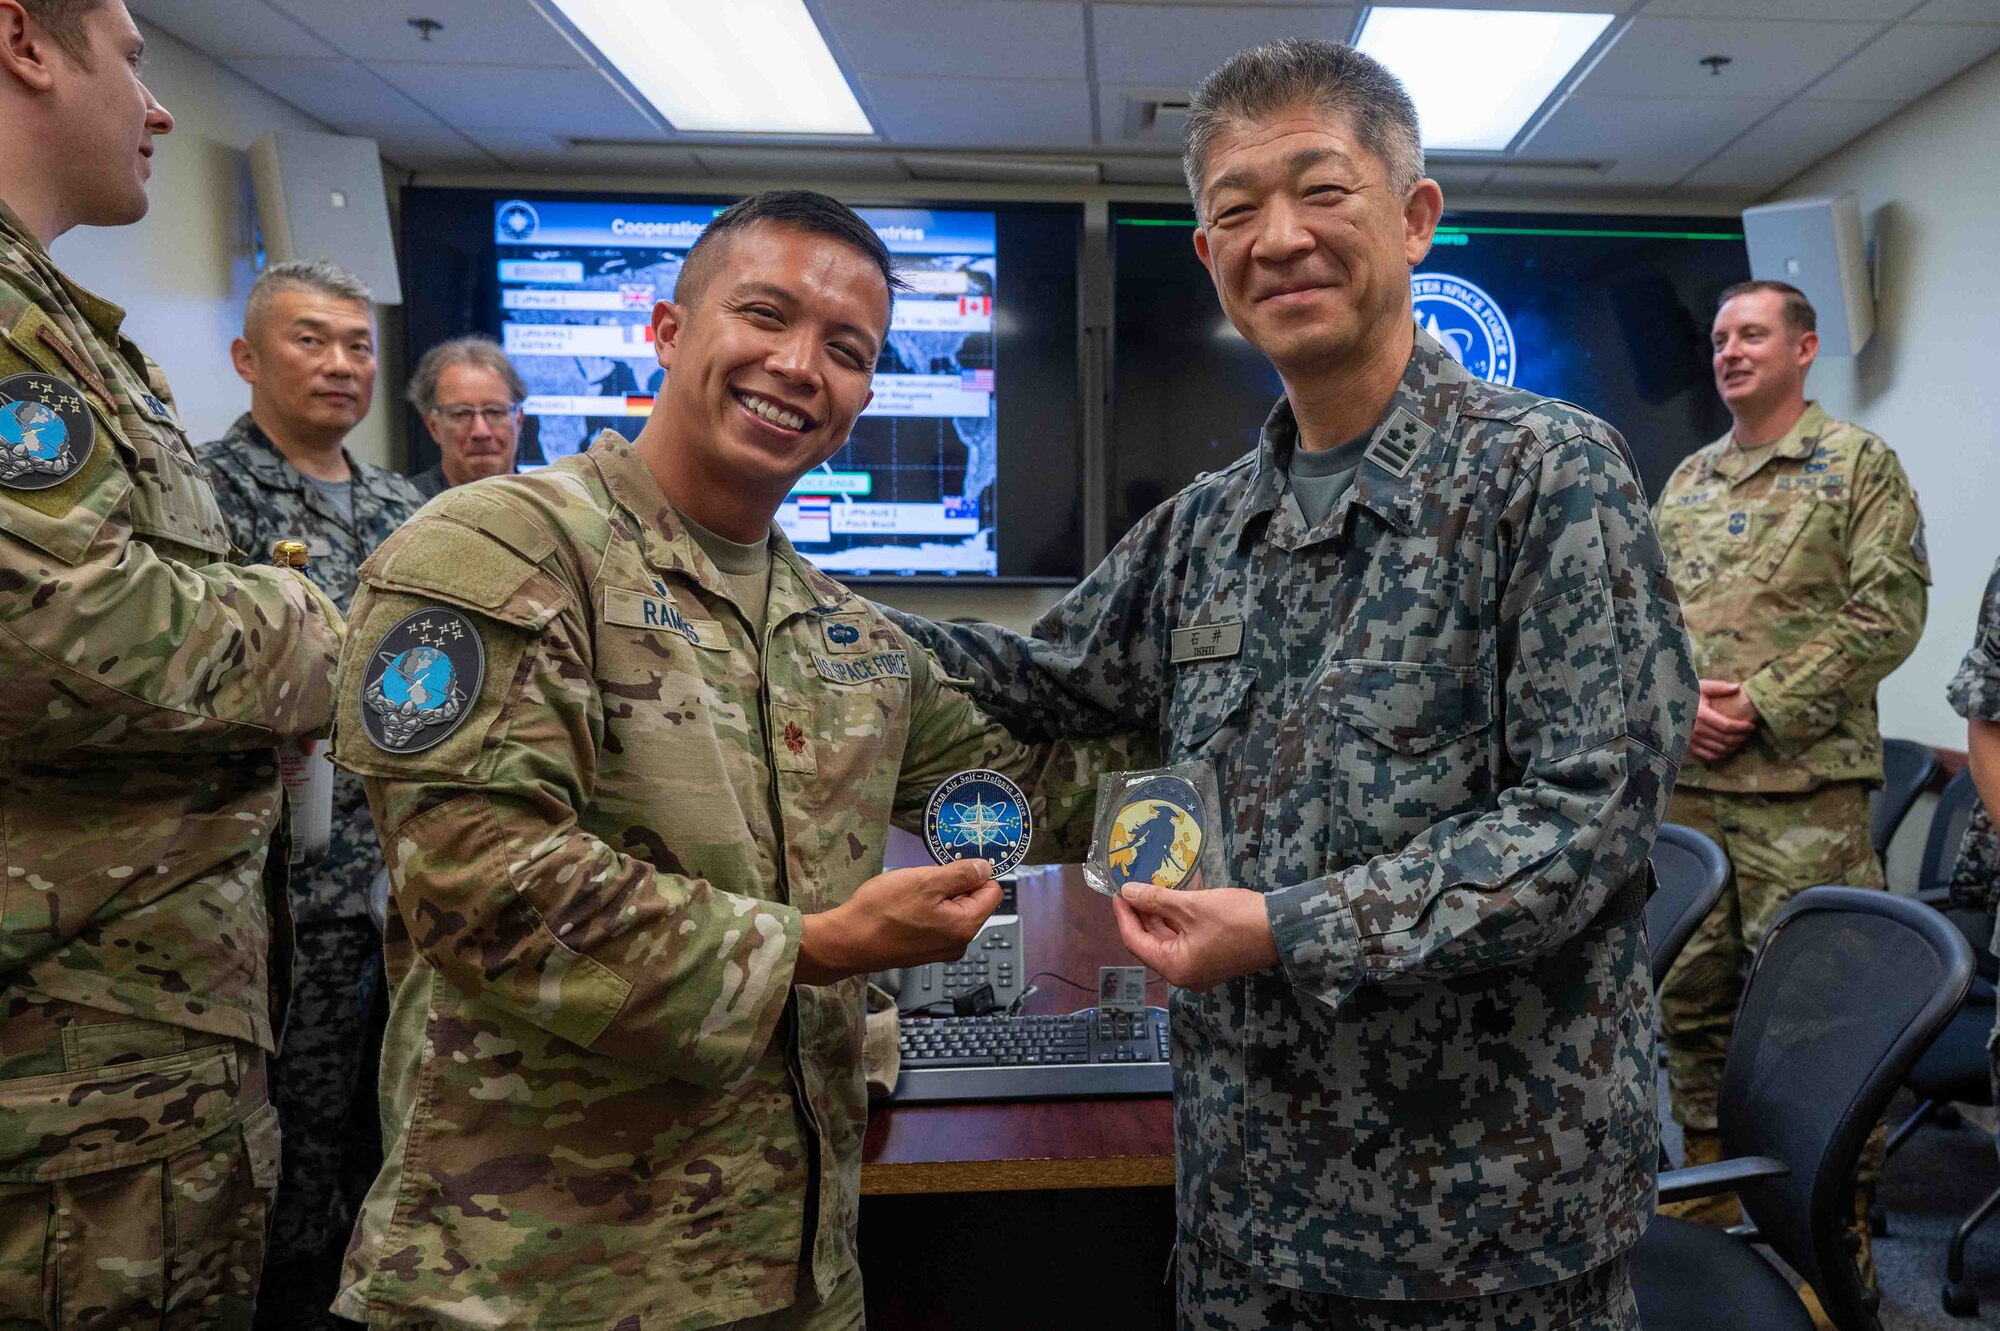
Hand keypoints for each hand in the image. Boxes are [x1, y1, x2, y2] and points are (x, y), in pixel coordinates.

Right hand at [794, 859, 1000, 985]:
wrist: (847, 941)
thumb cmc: (884, 909)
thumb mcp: (926, 881)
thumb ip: (962, 874)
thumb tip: (986, 868)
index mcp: (966, 926)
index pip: (992, 892)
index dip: (975, 874)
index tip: (950, 867)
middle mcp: (959, 943)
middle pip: (972, 902)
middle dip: (953, 886)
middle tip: (923, 881)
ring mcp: (940, 950)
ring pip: (951, 911)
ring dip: (936, 897)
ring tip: (910, 895)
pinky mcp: (922, 951)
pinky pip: (935, 922)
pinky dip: (924, 910)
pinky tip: (903, 908)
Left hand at [1111, 884, 1278, 991]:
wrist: (1282, 929)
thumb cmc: (1235, 919)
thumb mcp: (1191, 905)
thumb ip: (1155, 899)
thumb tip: (1128, 892)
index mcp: (1175, 967)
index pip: (1135, 942)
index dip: (1124, 915)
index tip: (1117, 892)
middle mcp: (1184, 974)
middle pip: (1151, 942)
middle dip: (1141, 914)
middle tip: (1132, 887)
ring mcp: (1199, 968)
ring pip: (1168, 939)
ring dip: (1159, 915)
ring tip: (1149, 888)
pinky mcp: (1212, 958)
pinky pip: (1185, 939)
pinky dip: (1177, 919)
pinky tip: (1173, 896)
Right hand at [1688, 679, 1757, 763]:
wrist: (1665, 704)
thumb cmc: (1686, 694)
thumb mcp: (1701, 686)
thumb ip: (1719, 687)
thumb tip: (1737, 687)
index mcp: (1700, 714)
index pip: (1727, 725)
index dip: (1742, 727)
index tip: (1751, 725)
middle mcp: (1695, 729)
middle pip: (1725, 739)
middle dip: (1741, 737)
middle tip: (1748, 732)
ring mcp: (1691, 740)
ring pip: (1719, 749)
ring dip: (1734, 746)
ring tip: (1741, 739)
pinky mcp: (1688, 747)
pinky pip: (1709, 756)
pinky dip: (1722, 754)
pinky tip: (1728, 747)